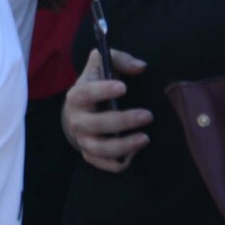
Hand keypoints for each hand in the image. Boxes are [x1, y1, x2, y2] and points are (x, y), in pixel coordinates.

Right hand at [63, 48, 151, 171]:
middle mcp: (76, 119)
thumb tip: (140, 67)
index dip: (102, 91)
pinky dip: (119, 163)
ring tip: (145, 138)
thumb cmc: (95, 85)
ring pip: (100, 148)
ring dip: (124, 145)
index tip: (123, 87)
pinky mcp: (91, 155)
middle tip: (147, 115)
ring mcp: (83, 139)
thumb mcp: (102, 67)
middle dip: (123, 121)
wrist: (79, 112)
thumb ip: (118, 59)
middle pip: (96, 124)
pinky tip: (135, 154)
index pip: (85, 93)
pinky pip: (104, 164)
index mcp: (76, 96)